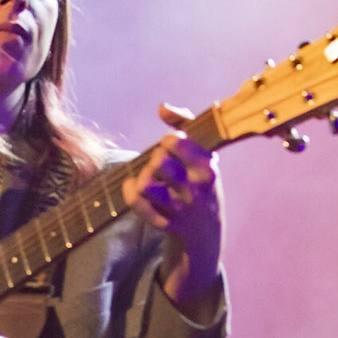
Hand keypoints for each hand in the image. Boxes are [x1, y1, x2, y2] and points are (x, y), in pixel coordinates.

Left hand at [123, 101, 223, 316]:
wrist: (206, 229)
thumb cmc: (200, 179)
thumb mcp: (201, 151)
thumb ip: (183, 122)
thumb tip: (162, 107)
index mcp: (207, 166)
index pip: (174, 142)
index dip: (167, 142)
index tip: (172, 149)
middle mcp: (196, 188)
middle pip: (158, 162)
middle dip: (154, 160)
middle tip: (161, 166)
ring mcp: (181, 209)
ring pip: (145, 185)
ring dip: (142, 178)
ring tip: (150, 179)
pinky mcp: (166, 224)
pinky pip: (136, 203)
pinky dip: (130, 192)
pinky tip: (134, 188)